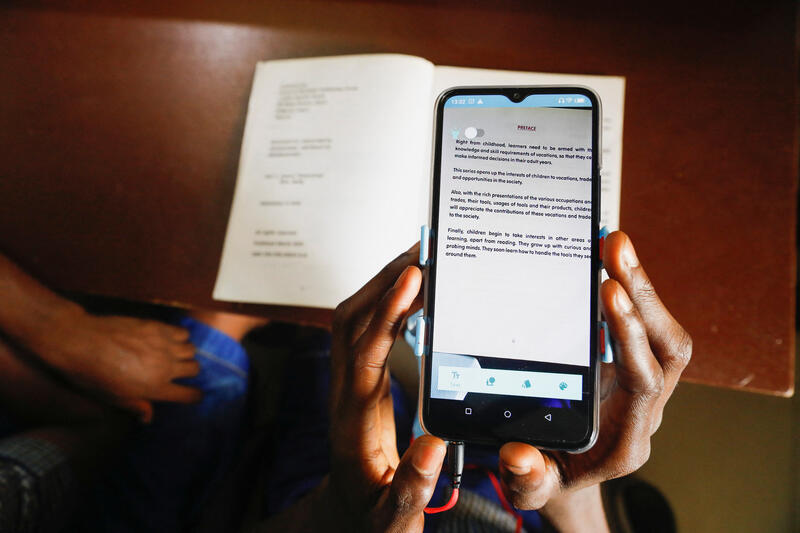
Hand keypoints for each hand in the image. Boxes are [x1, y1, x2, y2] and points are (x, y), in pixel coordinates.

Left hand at [36, 310, 201, 421]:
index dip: (194, 396)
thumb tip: (148, 418)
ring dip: (184, 353)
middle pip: (194, 368)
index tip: (192, 394)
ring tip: (172, 354)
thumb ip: (135, 406)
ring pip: (191, 349)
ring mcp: (163, 344)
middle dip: (189, 372)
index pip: (190, 395)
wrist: (79, 341)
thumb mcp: (112, 398)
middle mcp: (164, 366)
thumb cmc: (91, 374)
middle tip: (177, 371)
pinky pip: (182, 332)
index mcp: (155, 388)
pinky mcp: (158, 327)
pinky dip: (179, 336)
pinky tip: (167, 339)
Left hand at [325, 244, 445, 532]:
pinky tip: (414, 293)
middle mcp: (345, 391)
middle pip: (353, 318)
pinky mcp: (359, 379)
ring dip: (384, 284)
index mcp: (355, 418)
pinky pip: (367, 328)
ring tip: (422, 258)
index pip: (367, 351)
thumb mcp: (393, 515)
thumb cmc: (371, 516)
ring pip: (355, 317)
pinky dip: (388, 302)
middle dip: (385, 278)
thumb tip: (434, 444)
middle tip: (424, 248)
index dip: (389, 311)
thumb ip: (413, 484)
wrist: (346, 517)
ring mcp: (348, 382)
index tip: (413, 277)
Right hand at [497, 231, 692, 524]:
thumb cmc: (550, 478)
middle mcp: (643, 408)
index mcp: (625, 438)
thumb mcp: (532, 487)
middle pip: (666, 346)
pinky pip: (644, 325)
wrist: (563, 474)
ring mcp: (641, 384)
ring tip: (615, 244)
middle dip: (643, 294)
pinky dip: (630, 290)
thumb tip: (516, 454)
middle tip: (616, 250)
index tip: (608, 292)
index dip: (630, 335)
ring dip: (640, 285)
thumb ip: (527, 478)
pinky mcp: (630, 365)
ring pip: (660, 330)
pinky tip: (609, 261)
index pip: (644, 380)